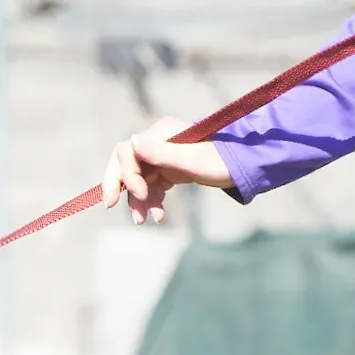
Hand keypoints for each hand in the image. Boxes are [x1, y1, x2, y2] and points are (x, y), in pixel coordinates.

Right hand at [103, 116, 233, 223]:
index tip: (138, 195)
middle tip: (113, 206)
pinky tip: (159, 216)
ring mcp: (161, 157)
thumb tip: (131, 141)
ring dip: (137, 201)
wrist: (242, 166)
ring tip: (146, 221)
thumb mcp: (191, 160)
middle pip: (125, 165)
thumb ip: (161, 152)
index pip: (126, 153)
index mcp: (160, 134)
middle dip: (120, 186)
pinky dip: (151, 203)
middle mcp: (156, 143)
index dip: (124, 174)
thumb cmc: (221, 160)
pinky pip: (150, 188)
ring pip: (136, 181)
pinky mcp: (167, 171)